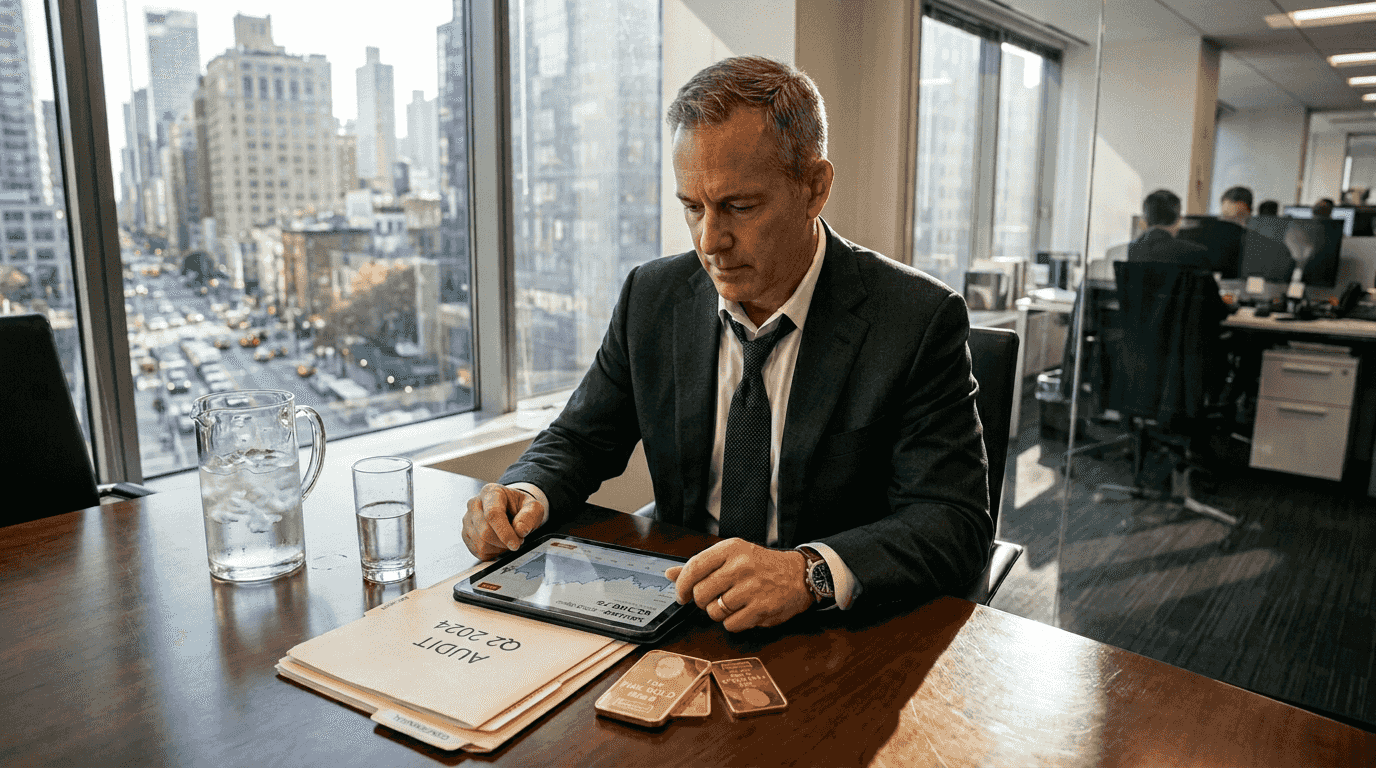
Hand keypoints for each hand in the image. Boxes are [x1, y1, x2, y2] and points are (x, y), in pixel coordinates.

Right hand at [462, 483, 543, 560]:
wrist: (511, 508)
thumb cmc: (520, 507)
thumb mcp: (533, 507)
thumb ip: (529, 516)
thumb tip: (520, 530)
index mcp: (491, 492)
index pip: (492, 514)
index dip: (504, 532)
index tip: (515, 544)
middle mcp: (474, 504)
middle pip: (484, 531)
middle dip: (503, 542)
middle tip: (518, 540)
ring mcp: (467, 520)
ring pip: (480, 544)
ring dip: (499, 548)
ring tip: (508, 539)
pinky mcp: (466, 534)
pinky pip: (478, 551)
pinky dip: (492, 552)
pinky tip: (499, 543)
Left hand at [664, 539, 813, 631]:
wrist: (798, 575)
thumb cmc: (761, 566)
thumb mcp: (732, 556)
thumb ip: (701, 566)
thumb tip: (670, 574)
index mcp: (731, 549)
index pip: (694, 567)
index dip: (681, 585)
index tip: (680, 595)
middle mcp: (741, 566)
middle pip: (700, 593)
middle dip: (702, 601)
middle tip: (713, 598)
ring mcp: (752, 588)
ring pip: (713, 612)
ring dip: (718, 613)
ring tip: (732, 604)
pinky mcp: (761, 608)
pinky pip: (730, 624)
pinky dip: (732, 623)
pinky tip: (743, 612)